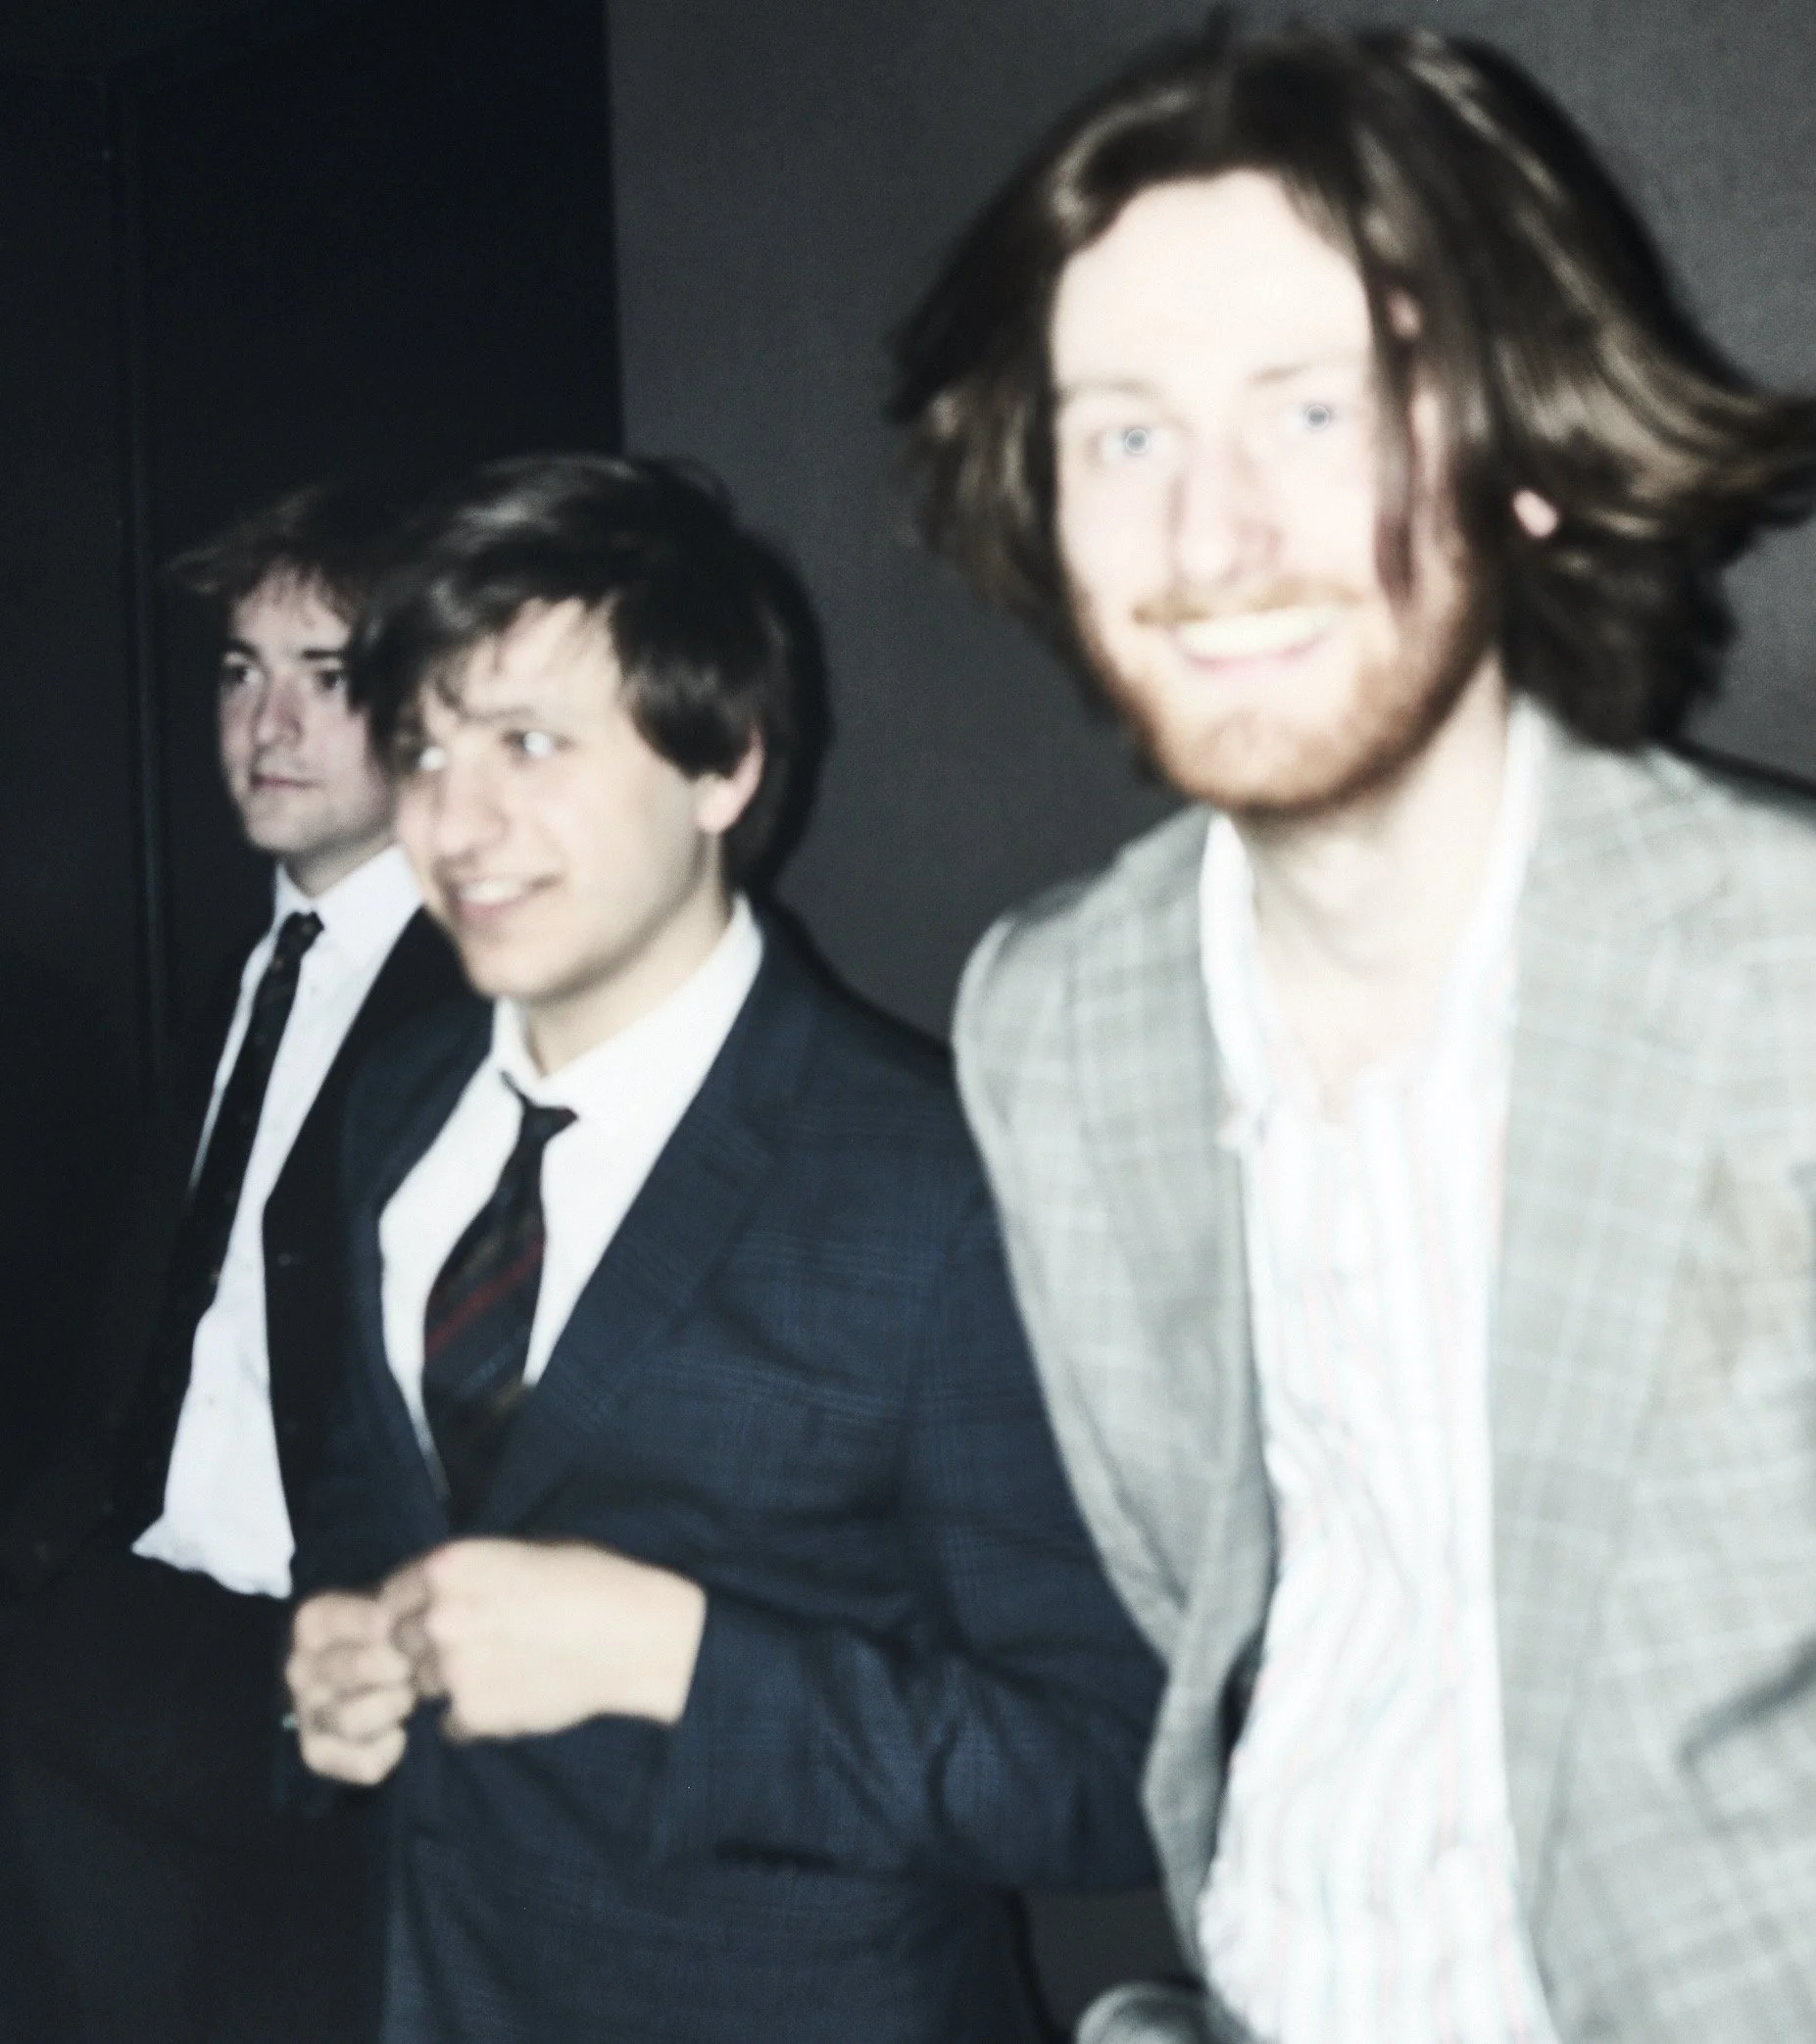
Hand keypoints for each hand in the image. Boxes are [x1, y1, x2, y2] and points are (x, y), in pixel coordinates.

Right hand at [287, 1591, 415, 1784]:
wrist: (374, 1664)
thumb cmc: (390, 1628)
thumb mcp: (393, 1601)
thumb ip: (401, 1602)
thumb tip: (398, 1622)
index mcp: (313, 1621)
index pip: (341, 1619)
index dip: (377, 1624)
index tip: (392, 1625)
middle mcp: (300, 1667)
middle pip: (356, 1668)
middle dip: (397, 1667)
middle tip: (410, 1667)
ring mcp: (306, 1712)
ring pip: (352, 1719)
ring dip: (392, 1707)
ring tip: (405, 1696)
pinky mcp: (317, 1752)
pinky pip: (359, 1763)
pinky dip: (387, 1751)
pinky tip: (397, 1733)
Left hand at [377, 1538, 706, 1740]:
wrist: (633, 1635)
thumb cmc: (589, 1580)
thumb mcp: (520, 1552)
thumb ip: (468, 1574)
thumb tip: (436, 1595)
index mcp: (448, 1567)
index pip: (390, 1593)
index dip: (410, 1607)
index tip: (429, 1617)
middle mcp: (438, 1617)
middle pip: (398, 1642)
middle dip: (424, 1646)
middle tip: (471, 1646)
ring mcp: (451, 1669)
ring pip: (422, 1685)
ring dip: (447, 1683)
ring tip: (499, 1671)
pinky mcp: (472, 1715)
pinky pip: (450, 1724)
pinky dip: (472, 1717)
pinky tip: (512, 1697)